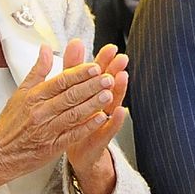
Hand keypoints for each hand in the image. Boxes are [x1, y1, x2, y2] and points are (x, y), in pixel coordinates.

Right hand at [0, 41, 117, 193]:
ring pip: (74, 114)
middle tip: (108, 78)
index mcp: (34, 96)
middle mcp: (41, 112)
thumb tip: (46, 48)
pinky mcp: (53, 146)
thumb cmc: (11, 123)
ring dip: (93, 104)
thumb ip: (37, 70)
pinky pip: (73, 135)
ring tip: (109, 95)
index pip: (60, 81)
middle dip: (91, 86)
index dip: (79, 74)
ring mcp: (47, 130)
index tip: (95, 67)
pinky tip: (101, 119)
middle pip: (70, 96)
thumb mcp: (21, 92)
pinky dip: (88, 127)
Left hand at [64, 41, 128, 193]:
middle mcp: (100, 103)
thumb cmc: (76, 119)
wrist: (78, 151)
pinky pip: (110, 127)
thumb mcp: (71, 91)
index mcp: (91, 91)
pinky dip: (116, 119)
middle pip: (109, 84)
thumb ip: (73, 67)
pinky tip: (122, 111)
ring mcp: (103, 119)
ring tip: (123, 78)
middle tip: (122, 58)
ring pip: (113, 102)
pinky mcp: (102, 136)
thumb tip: (75, 42)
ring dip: (119, 90)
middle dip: (115, 70)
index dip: (104, 60)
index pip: (99, 72)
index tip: (110, 47)